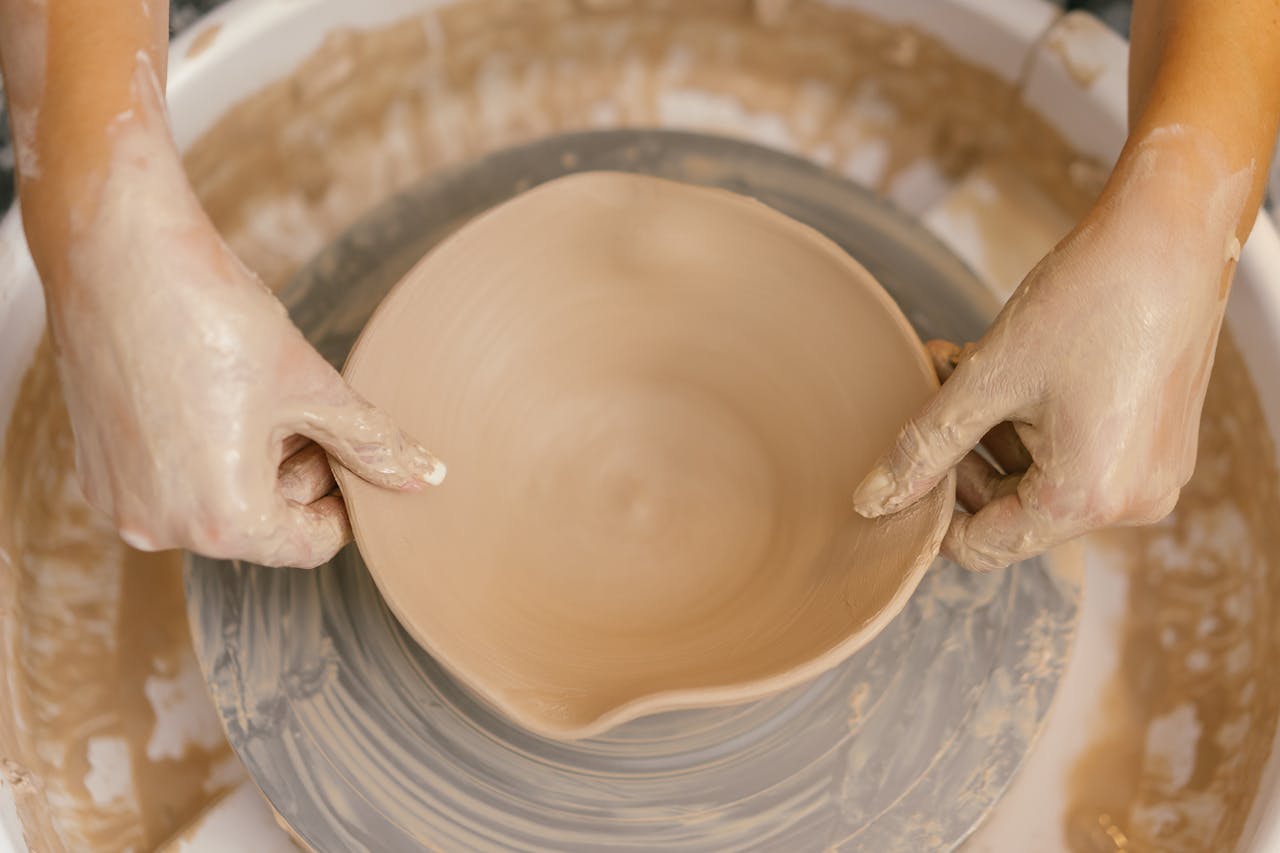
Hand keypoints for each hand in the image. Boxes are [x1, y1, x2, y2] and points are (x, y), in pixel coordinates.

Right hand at [44, 127, 442, 568]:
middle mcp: (162, 529)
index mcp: (224, 520)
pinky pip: (172, 484)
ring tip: (256, 393)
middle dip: (297, 471)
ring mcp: (120, 503)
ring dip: (253, 461)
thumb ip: (372, 444)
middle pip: (263, 525)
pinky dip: (203, 453)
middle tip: (303, 406)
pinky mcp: (96, 472)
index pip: (310, 544)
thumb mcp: (313, 387)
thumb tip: (428, 478)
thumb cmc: (218, 318)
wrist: (118, 254)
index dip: (345, 500)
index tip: (350, 452)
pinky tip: (211, 393)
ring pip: (219, 503)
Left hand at [852, 128, 1248, 571]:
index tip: (900, 464)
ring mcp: (1149, 473)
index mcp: (1088, 500)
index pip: (983, 545)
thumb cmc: (1086, 300)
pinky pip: (1076, 451)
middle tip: (926, 395)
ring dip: (988, 428)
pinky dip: (1030, 417)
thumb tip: (870, 501)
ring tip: (953, 364)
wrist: (1172, 232)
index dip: (930, 510)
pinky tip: (996, 363)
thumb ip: (924, 447)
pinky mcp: (1158, 442)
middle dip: (960, 456)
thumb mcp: (987, 378)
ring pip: (1038, 475)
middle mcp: (1130, 503)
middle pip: (1012, 509)